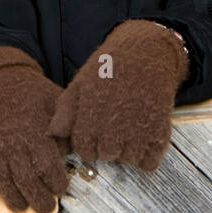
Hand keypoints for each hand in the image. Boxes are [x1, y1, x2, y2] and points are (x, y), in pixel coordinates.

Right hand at [0, 46, 69, 212]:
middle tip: (46, 207)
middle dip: (38, 199)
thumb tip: (76, 146)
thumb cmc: (27, 91)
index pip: (47, 167)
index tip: (61, 188)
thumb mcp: (53, 98)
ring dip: (13, 199)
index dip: (56, 183)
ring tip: (22, 205)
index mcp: (33, 131)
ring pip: (2, 182)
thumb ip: (66, 123)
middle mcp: (10, 142)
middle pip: (26, 181)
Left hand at [48, 19, 187, 170]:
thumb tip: (51, 133)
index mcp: (92, 117)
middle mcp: (114, 128)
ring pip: (128, 159)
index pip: (84, 150)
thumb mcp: (82, 82)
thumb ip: (66, 111)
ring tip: (129, 129)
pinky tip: (144, 138)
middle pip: (107, 156)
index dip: (88, 144)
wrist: (147, 50)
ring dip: (128, 150)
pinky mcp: (160, 132)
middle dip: (107, 146)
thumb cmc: (112, 65)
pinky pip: (150, 161)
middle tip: (113, 127)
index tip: (94, 134)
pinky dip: (147, 156)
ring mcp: (139, 132)